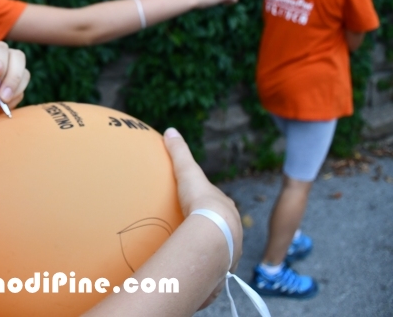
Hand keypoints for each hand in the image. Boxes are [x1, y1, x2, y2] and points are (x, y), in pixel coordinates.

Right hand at [163, 128, 241, 308]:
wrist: (216, 233)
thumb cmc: (202, 201)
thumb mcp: (188, 172)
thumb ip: (179, 152)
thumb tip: (170, 130)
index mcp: (225, 208)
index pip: (218, 204)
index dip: (208, 204)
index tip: (197, 206)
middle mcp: (233, 229)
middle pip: (221, 228)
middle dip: (211, 230)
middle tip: (194, 231)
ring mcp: (230, 250)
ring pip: (220, 250)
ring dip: (209, 253)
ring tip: (193, 255)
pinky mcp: (223, 269)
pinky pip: (213, 270)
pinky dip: (206, 271)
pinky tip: (194, 273)